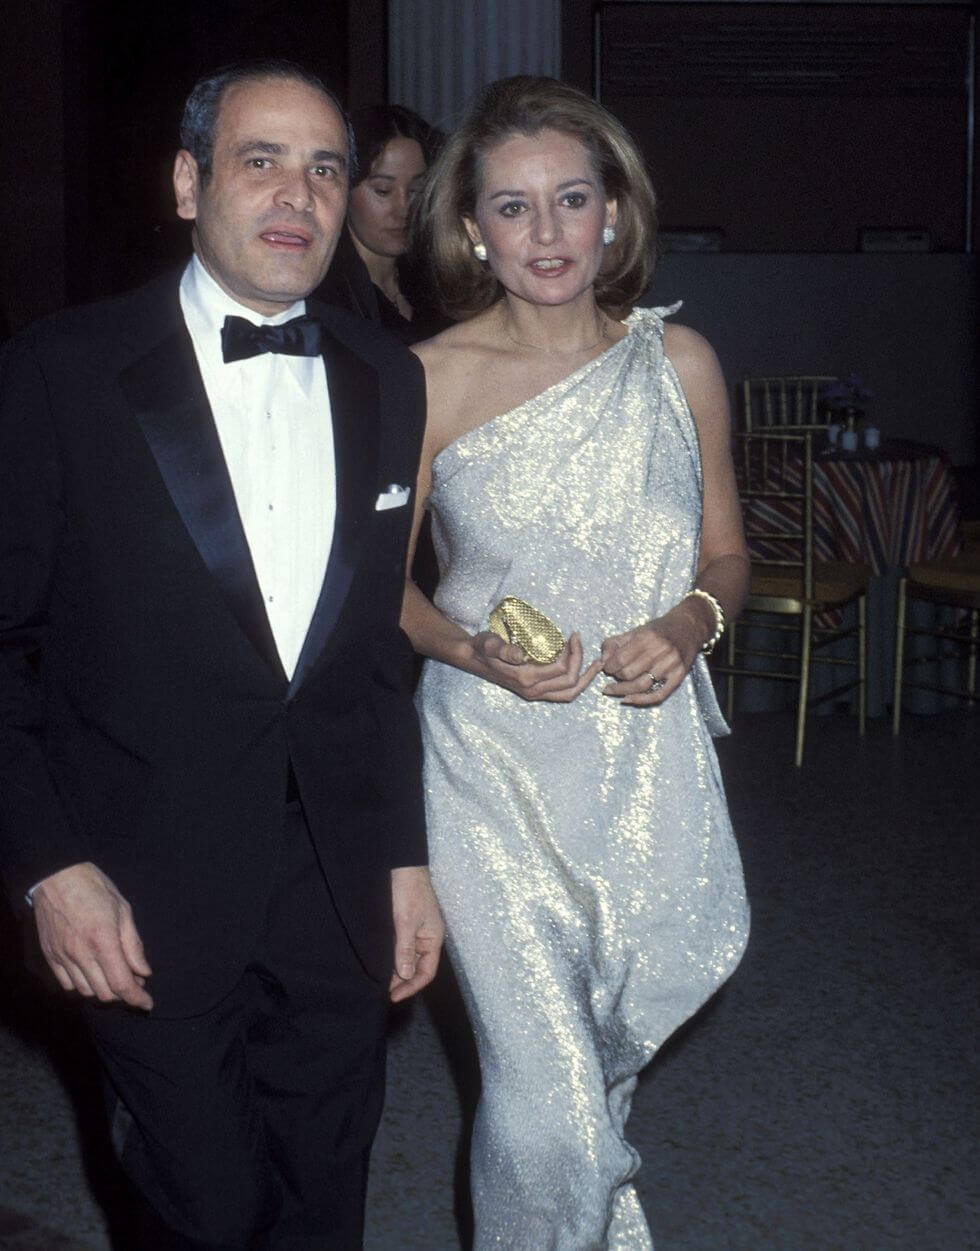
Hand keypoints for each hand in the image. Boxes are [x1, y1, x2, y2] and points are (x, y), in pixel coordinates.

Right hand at [32, 862, 152, 1009]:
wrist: (57, 876)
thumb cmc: (95, 887)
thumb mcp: (123, 909)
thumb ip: (133, 944)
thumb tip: (144, 972)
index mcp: (103, 940)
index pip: (121, 983)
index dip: (137, 998)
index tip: (147, 1003)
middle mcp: (81, 954)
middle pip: (105, 993)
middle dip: (123, 994)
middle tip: (134, 981)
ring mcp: (63, 957)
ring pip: (86, 992)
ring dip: (104, 990)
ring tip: (114, 975)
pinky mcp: (50, 956)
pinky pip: (67, 984)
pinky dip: (83, 985)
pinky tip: (92, 972)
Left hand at [389, 866, 443, 1002]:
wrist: (402, 865)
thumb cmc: (408, 891)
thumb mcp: (406, 921)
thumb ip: (405, 949)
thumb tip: (404, 975)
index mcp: (433, 939)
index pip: (426, 972)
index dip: (411, 987)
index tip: (392, 996)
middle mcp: (426, 938)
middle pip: (416, 967)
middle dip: (401, 980)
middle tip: (381, 991)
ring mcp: (416, 931)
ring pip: (406, 958)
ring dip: (394, 969)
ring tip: (378, 980)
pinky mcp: (404, 924)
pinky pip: (400, 946)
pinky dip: (391, 956)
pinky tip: (379, 961)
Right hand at [470, 630, 602, 702]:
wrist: (472, 658)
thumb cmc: (483, 647)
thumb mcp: (490, 643)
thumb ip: (503, 649)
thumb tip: (519, 654)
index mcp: (525, 678)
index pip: (562, 669)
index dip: (574, 653)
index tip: (573, 635)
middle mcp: (532, 690)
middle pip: (571, 682)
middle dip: (582, 661)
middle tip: (581, 642)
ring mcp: (534, 694)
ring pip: (570, 693)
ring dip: (585, 678)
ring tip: (597, 663)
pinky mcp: (536, 692)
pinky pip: (563, 694)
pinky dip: (577, 684)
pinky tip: (583, 670)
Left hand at [600, 600, 707, 706]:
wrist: (688, 627)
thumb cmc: (658, 630)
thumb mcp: (635, 631)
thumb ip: (614, 644)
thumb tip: (601, 661)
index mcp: (647, 637)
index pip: (621, 659)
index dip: (609, 667)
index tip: (606, 668)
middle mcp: (660, 650)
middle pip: (629, 673)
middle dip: (616, 678)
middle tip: (612, 676)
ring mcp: (671, 665)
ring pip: (641, 686)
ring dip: (623, 690)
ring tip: (613, 689)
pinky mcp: (679, 676)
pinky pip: (659, 695)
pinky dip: (641, 700)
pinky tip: (628, 699)